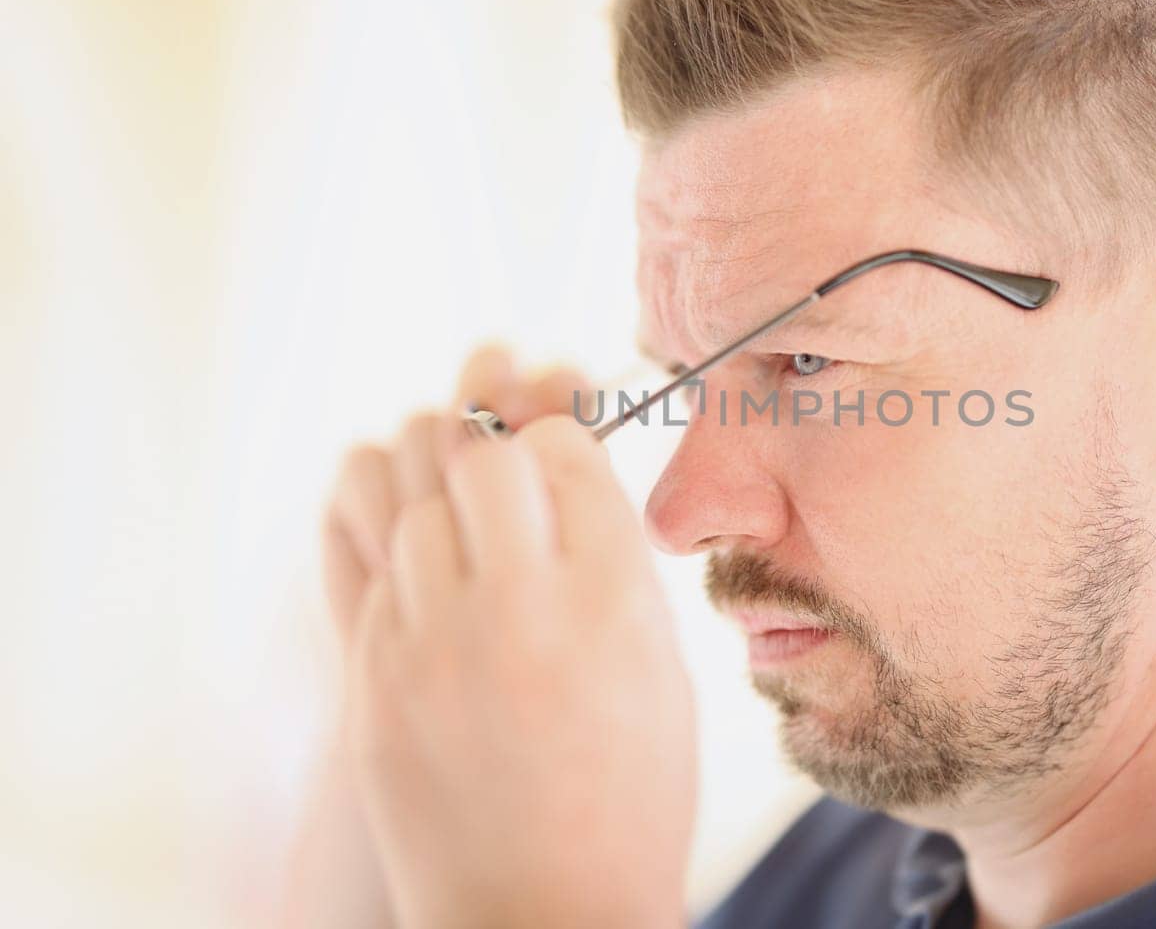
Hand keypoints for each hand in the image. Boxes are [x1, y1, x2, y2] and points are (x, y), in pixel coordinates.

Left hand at [331, 348, 695, 928]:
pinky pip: (354, 545)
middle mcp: (515, 609)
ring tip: (458, 472)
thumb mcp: (659, 665)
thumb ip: (612, 554)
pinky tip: (401, 509)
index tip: (563, 436)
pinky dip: (380, 512)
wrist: (540, 911)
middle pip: (480, 450)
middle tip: (505, 418)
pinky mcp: (368, 675)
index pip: (563, 447)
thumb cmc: (627, 792)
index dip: (562, 424)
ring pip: (406, 486)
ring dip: (436, 466)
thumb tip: (563, 448)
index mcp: (611, 602)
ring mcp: (428, 641)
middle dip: (497, 423)